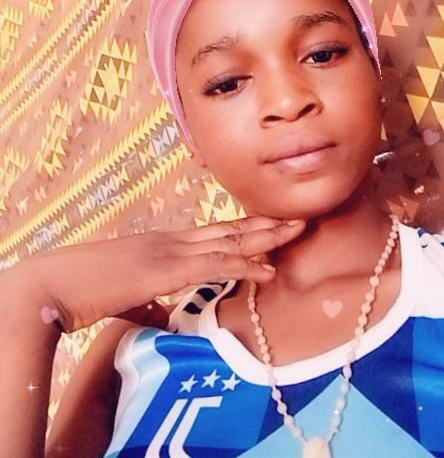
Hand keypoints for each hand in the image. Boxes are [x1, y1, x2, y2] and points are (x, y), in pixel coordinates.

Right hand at [7, 216, 305, 333]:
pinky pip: (212, 267)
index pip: (212, 233)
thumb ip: (149, 302)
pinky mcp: (162, 271)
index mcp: (163, 245)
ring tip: (296, 232)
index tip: (271, 226)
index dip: (244, 228)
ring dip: (265, 238)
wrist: (52, 284)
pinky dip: (243, 266)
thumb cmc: (83, 289)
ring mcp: (167, 253)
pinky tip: (267, 270)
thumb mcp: (124, 294)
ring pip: (227, 241)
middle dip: (265, 225)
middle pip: (227, 229)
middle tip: (298, 219)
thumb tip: (162, 316)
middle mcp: (170, 241)